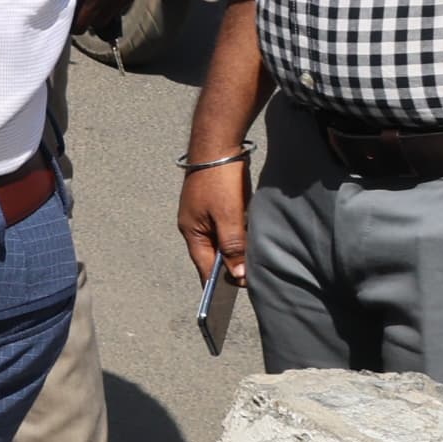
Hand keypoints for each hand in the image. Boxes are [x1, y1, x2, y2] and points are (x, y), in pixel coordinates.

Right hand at [177, 154, 249, 286]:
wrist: (217, 142)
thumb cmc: (219, 179)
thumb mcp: (228, 216)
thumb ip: (233, 246)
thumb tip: (238, 274)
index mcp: (191, 231)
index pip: (204, 266)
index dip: (218, 283)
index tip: (234, 299)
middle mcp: (194, 225)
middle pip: (211, 255)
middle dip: (227, 268)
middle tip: (249, 281)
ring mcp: (203, 214)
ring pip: (219, 242)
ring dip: (233, 252)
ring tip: (251, 264)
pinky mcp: (213, 204)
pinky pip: (224, 228)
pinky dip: (235, 237)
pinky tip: (249, 240)